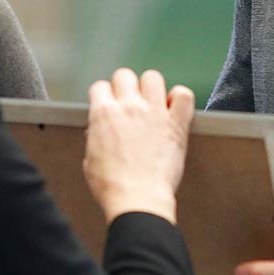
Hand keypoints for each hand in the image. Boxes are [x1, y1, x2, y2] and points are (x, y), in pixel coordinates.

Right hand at [83, 68, 195, 223]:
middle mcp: (129, 107)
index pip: (100, 86)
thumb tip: (99, 132)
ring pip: (153, 77)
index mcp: (103, 114)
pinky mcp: (176, 123)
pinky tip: (174, 107)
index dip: (104, 95)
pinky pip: (184, 95)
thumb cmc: (113, 186)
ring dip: (151, 87)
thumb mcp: (90, 160)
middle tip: (128, 101)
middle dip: (125, 86)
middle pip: (125, 75)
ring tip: (152, 101)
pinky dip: (180, 97)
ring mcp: (154, 112)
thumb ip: (95, 138)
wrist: (137, 199)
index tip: (108, 102)